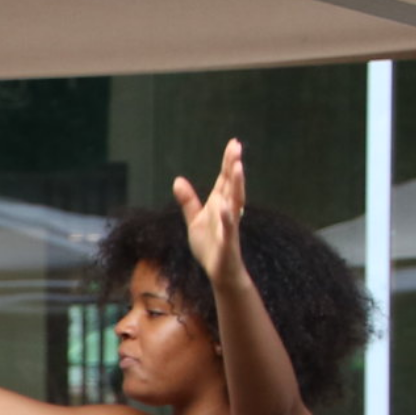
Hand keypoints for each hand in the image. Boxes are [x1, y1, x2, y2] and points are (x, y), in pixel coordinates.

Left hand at [173, 139, 246, 282]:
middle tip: (237, 147)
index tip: (234, 143)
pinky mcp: (228, 241)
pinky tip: (224, 206)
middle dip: (233, 166)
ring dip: (236, 185)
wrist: (219, 271)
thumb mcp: (194, 220)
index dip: (228, 162)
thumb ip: (188, 201)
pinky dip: (226, 217)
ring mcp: (229, 225)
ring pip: (234, 202)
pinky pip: (228, 228)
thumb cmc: (210, 246)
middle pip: (231, 185)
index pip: (224, 179)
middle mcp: (227, 211)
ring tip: (237, 167)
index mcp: (219, 204)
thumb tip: (178, 180)